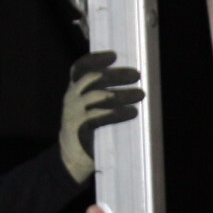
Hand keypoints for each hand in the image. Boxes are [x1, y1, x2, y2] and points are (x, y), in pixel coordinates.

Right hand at [59, 51, 146, 182]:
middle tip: (137, 74)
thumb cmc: (88, 129)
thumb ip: (103, 93)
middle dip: (116, 74)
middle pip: (93, 78)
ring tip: (140, 94)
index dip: (95, 58)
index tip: (113, 55)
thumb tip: (131, 80)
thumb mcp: (91, 107)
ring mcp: (75, 112)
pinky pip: (101, 116)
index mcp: (74, 90)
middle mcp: (72, 98)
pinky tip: (132, 112)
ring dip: (122, 93)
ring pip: (100, 96)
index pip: (79, 68)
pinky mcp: (80, 128)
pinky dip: (119, 113)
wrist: (72, 158)